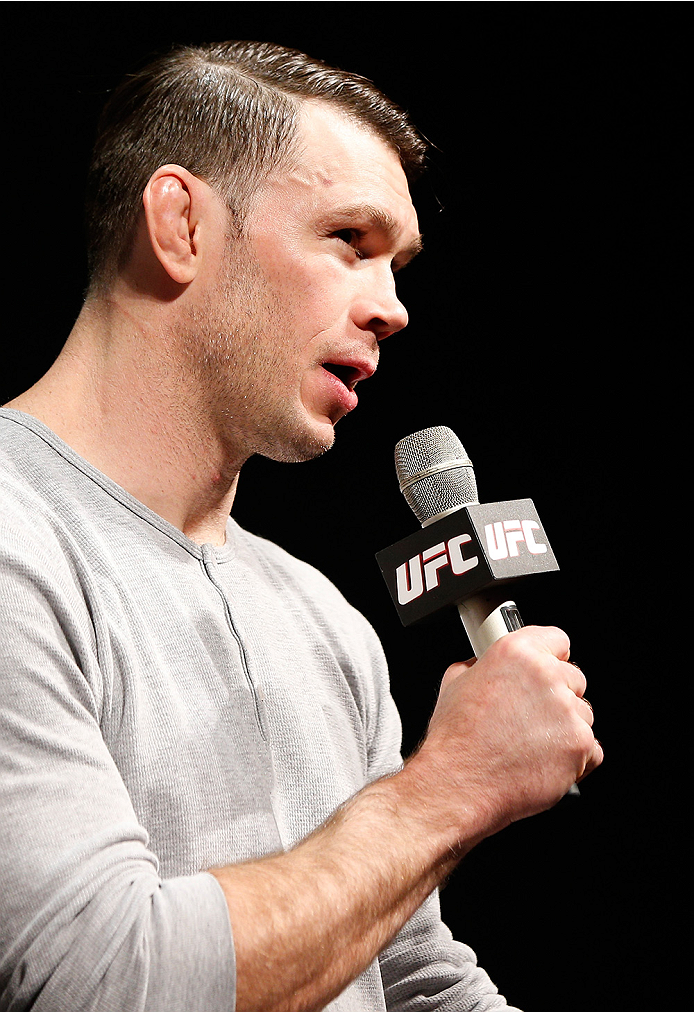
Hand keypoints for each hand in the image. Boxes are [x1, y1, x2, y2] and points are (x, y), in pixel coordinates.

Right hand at [411, 625, 601, 843]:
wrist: (460, 783)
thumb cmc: (455, 740)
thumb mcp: (455, 683)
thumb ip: (479, 665)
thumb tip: (483, 664)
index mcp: (516, 652)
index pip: (557, 640)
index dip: (551, 656)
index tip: (548, 667)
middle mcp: (546, 676)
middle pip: (574, 677)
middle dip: (558, 696)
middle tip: (531, 717)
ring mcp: (567, 711)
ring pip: (584, 713)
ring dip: (566, 727)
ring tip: (532, 744)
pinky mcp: (580, 745)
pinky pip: (592, 748)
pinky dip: (575, 757)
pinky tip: (545, 761)